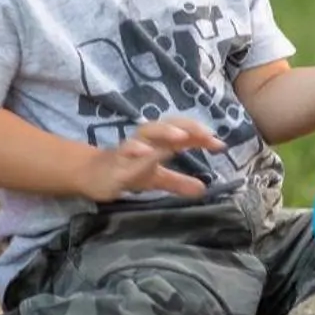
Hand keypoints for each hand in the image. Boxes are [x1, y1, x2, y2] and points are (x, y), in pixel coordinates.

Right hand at [76, 116, 223, 201]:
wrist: (93, 175)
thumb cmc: (128, 170)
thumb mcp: (156, 178)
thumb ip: (178, 182)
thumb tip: (203, 189)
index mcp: (159, 142)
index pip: (183, 132)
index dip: (201, 135)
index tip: (220, 144)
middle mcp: (147, 140)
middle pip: (168, 125)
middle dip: (188, 127)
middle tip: (208, 134)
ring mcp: (131, 147)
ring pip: (147, 132)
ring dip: (164, 132)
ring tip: (181, 137)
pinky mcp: (115, 159)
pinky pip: (124, 150)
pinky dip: (135, 149)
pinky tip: (146, 152)